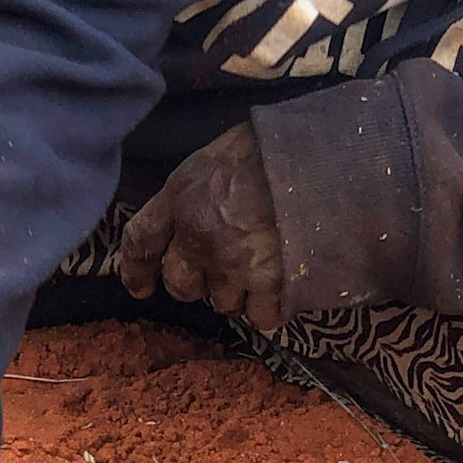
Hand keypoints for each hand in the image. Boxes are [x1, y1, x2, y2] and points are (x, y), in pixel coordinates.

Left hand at [118, 121, 283, 330]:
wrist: (327, 161)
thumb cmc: (276, 146)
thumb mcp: (221, 151)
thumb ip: (200, 186)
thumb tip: (197, 206)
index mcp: (182, 196)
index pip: (142, 239)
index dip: (135, 267)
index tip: (139, 286)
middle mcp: (198, 236)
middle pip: (180, 285)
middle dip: (197, 283)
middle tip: (224, 268)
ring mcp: (233, 264)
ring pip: (223, 303)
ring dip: (239, 294)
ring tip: (264, 270)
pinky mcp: (270, 285)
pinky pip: (262, 316)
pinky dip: (272, 307)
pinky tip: (285, 287)